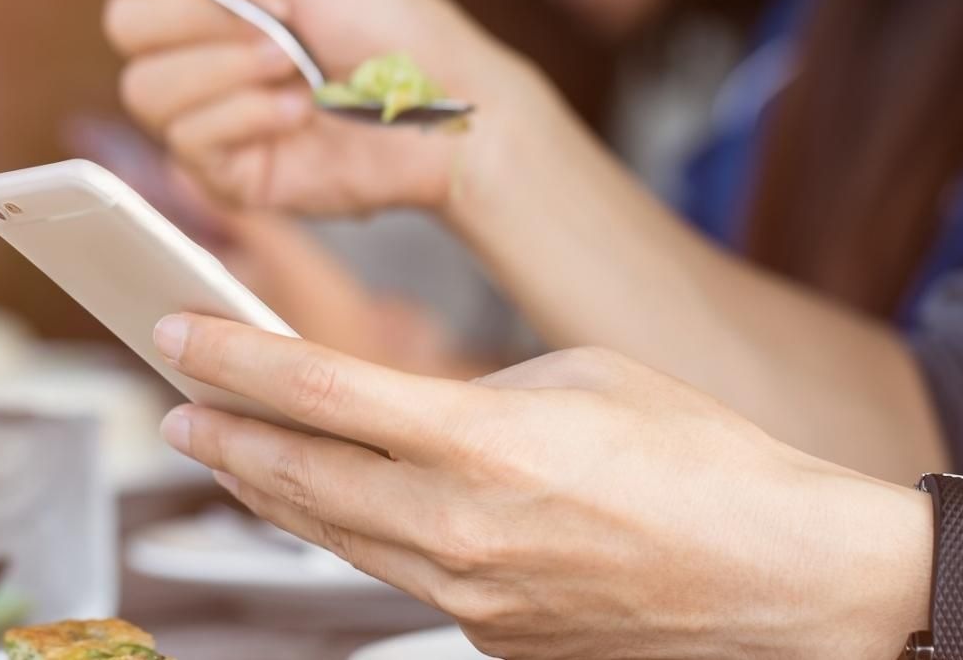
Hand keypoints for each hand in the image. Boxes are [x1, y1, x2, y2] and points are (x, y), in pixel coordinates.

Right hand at [103, 0, 527, 214]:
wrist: (444, 112)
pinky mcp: (224, 170)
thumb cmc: (394, 31)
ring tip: (293, 69)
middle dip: (201, 20)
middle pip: (125, 28)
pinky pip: (187, 141)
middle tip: (281, 21)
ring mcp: (209, 110)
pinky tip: (297, 114)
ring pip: (145, 89)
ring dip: (225, 71)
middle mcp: (200, 47)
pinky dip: (245, 117)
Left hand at [149, 312, 931, 658]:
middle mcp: (458, 528)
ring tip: (223, 453)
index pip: (317, 392)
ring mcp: (467, 595)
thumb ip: (478, 389)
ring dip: (265, 490)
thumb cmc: (708, 464)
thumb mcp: (584, 377)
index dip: (231, 359)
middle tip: (174, 402)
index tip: (177, 333)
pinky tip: (327, 506)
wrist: (788, 580)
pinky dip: (347, 533)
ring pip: (330, 535)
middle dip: (222, 433)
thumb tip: (417, 409)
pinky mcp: (488, 635)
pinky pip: (394, 572)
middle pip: (299, 475)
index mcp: (483, 442)